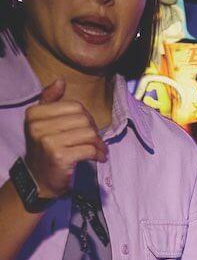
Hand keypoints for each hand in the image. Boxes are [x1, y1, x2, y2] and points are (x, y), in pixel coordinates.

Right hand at [23, 80, 107, 198]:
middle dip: (95, 131)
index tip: (88, 129)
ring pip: (89, 134)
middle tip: (96, 142)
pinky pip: (89, 149)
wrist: (39, 178)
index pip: (75, 106)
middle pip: (84, 119)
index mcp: (35, 113)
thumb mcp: (43, 122)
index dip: (87, 117)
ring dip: (99, 144)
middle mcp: (38, 126)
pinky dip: (99, 154)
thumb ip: (50, 101)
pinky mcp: (60, 157)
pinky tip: (98, 158)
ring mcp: (48, 141)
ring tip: (99, 151)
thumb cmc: (46, 149)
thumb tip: (60, 81)